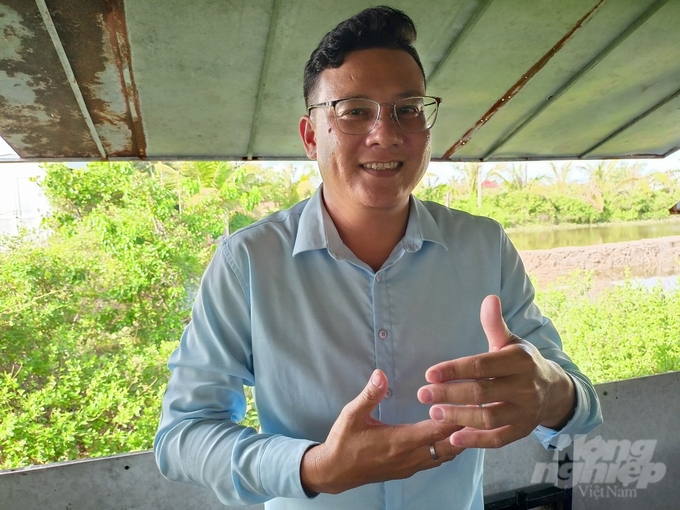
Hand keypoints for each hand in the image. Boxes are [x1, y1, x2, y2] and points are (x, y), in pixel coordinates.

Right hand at [301, 369, 463, 494]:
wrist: (334, 471)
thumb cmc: (344, 441)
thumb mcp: (352, 415)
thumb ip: (369, 395)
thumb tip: (380, 373)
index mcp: (399, 441)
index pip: (437, 430)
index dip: (455, 417)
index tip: (470, 402)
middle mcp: (410, 456)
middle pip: (450, 445)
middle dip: (465, 429)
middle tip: (480, 410)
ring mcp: (411, 466)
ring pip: (446, 455)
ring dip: (460, 440)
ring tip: (471, 420)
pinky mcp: (408, 470)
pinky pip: (437, 461)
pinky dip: (449, 448)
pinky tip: (452, 436)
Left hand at [417, 295, 574, 448]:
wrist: (555, 391)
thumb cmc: (523, 362)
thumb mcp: (512, 342)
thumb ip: (495, 324)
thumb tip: (489, 298)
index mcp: (519, 361)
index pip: (481, 366)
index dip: (454, 370)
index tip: (429, 374)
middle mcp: (524, 387)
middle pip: (482, 392)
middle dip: (449, 394)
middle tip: (423, 395)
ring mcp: (525, 411)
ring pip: (489, 417)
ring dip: (459, 417)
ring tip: (434, 413)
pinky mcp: (522, 431)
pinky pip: (498, 439)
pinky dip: (476, 440)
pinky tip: (453, 438)